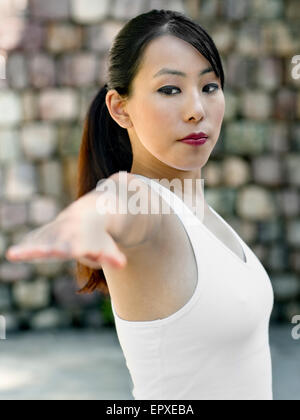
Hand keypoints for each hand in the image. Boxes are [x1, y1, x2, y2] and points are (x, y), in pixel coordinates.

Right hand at [5, 190, 126, 268]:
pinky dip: (25, 247)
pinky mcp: (46, 233)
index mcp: (80, 241)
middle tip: (29, 253)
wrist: (92, 211)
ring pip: (38, 241)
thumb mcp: (108, 247)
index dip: (66, 248)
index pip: (71, 248)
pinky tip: (14, 254)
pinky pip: (34, 239)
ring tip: (13, 254)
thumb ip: (112, 257)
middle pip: (52, 245)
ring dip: (27, 249)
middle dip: (41, 250)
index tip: (56, 251)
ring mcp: (54, 233)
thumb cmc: (100, 236)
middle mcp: (64, 237)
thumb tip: (122, 264)